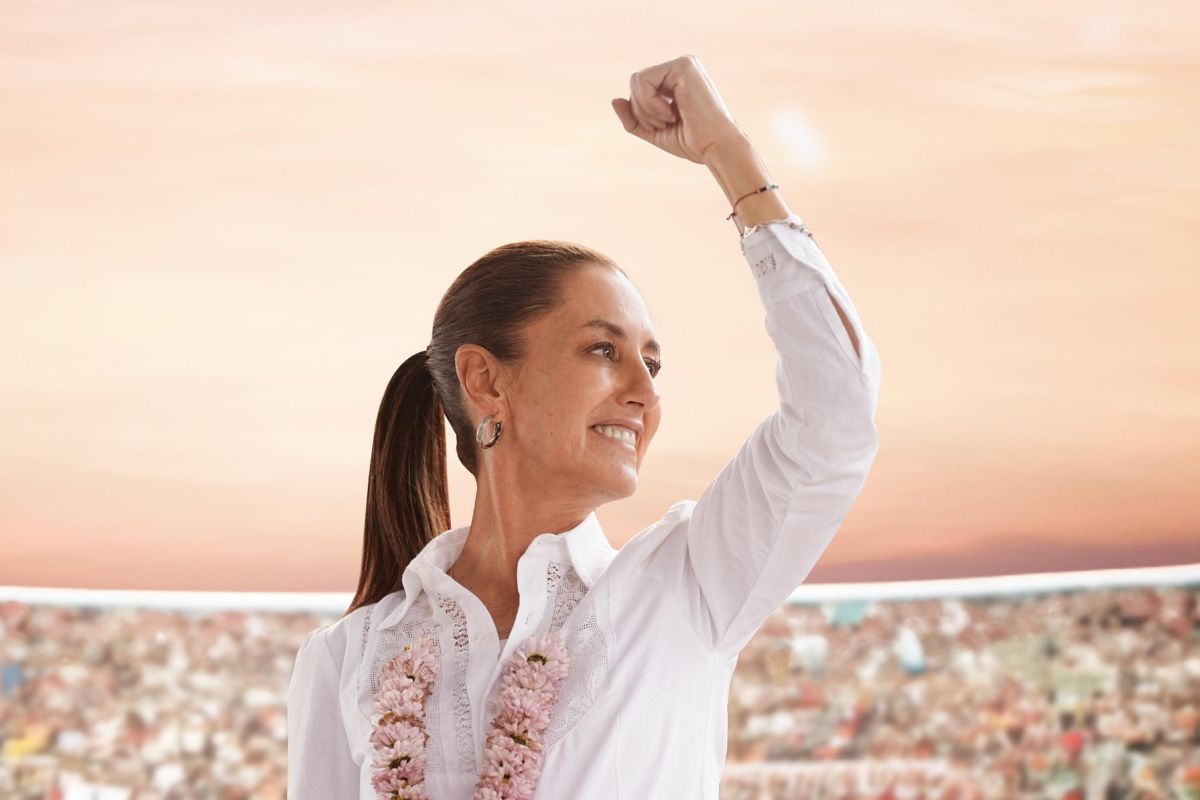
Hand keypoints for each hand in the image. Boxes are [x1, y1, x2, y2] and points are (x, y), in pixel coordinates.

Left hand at [611, 54, 745, 164]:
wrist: (716, 148)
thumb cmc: (692, 142)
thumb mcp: (654, 131)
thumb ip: (633, 118)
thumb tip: (614, 100)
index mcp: (676, 79)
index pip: (639, 88)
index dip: (640, 112)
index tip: (662, 126)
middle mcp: (680, 67)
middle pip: (635, 82)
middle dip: (641, 110)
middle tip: (664, 125)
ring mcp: (683, 63)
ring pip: (637, 80)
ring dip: (645, 109)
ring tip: (668, 120)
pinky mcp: (683, 66)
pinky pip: (644, 81)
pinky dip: (650, 104)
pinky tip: (671, 113)